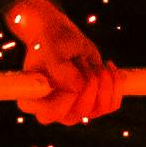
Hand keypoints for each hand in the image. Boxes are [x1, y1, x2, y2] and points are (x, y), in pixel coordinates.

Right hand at [0, 0, 124, 124]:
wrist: (56, 33)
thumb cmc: (48, 35)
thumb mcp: (52, 42)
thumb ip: (58, 65)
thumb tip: (76, 87)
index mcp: (30, 97)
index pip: (51, 112)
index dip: (71, 94)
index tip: (80, 72)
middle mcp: (48, 109)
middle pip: (77, 113)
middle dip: (90, 84)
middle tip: (87, 60)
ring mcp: (68, 109)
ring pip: (95, 110)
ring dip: (104, 83)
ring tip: (98, 62)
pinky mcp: (86, 105)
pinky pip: (108, 106)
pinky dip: (114, 86)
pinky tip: (109, 68)